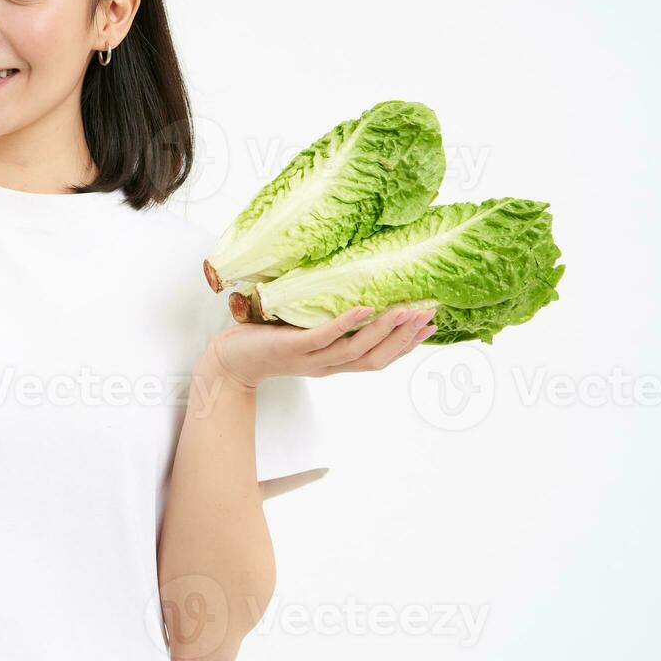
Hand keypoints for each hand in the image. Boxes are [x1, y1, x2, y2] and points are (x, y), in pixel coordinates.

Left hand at [203, 305, 437, 390]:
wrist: (230, 361)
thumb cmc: (266, 342)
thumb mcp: (305, 334)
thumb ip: (328, 324)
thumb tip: (352, 295)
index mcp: (334, 363)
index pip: (380, 359)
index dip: (406, 345)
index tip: (430, 325)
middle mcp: (327, 365)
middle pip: (376, 358)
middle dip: (404, 338)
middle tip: (428, 314)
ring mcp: (311, 358)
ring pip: (356, 350)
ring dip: (384, 330)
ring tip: (405, 310)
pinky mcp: (292, 347)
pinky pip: (324, 336)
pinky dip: (346, 324)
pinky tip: (364, 308)